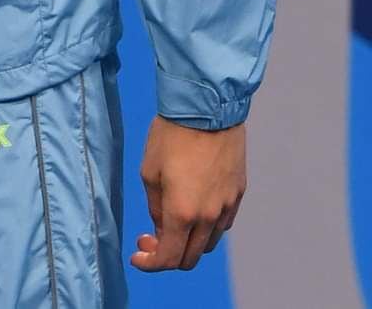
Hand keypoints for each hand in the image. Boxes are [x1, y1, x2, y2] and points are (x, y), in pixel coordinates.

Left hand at [132, 117, 245, 271]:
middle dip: (167, 256)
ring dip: (187, 243)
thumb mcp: (149, 173)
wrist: (207, 111)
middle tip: (148, 239)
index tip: (137, 257)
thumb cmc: (171, 137)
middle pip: (191, 257)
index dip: (151, 264)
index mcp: (183, 213)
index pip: (170, 257)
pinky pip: (221, 224)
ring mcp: (227, 207)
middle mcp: (209, 216)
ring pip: (208, 243)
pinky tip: (190, 210)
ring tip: (169, 223)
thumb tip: (161, 228)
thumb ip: (155, 207)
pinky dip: (204, 228)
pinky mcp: (238, 195)